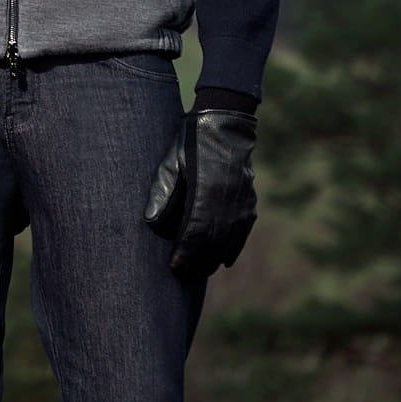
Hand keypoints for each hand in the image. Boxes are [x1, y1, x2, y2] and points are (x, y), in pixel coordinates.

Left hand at [143, 107, 257, 276]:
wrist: (225, 126)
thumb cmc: (191, 143)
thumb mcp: (171, 162)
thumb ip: (162, 192)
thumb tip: (151, 223)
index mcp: (206, 191)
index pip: (194, 234)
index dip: (184, 254)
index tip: (174, 268)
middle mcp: (227, 201)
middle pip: (212, 243)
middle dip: (197, 263)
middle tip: (183, 275)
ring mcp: (241, 203)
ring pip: (228, 241)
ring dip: (213, 259)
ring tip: (199, 271)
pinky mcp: (250, 202)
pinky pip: (242, 232)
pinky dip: (233, 248)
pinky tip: (224, 261)